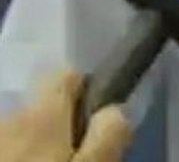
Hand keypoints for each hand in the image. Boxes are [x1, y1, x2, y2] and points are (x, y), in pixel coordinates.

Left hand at [0, 71, 131, 161]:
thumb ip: (108, 139)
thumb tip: (115, 109)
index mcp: (41, 119)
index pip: (66, 76)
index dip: (85, 96)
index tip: (93, 129)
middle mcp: (7, 122)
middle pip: (39, 115)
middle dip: (54, 136)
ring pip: (14, 141)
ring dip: (25, 156)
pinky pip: (2, 153)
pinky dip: (10, 160)